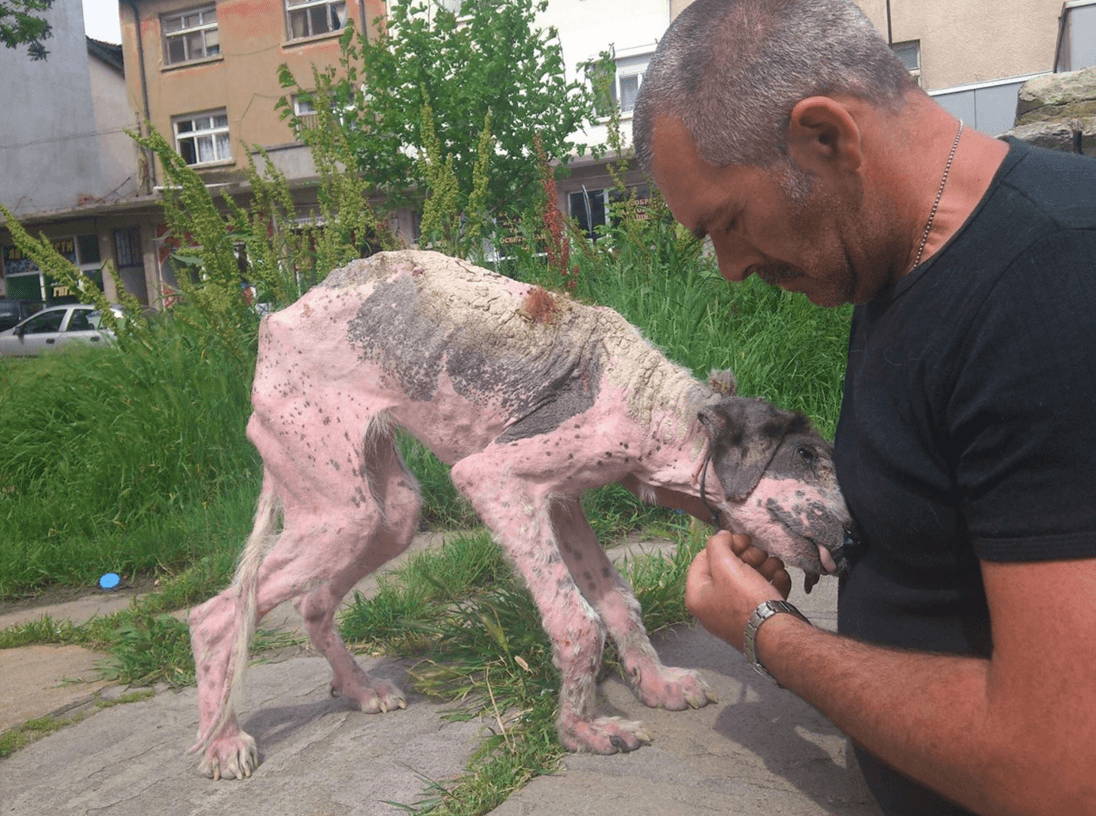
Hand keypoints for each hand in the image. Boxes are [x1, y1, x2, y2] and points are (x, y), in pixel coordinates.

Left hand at [685, 531, 791, 650]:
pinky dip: (772, 583)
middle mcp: (713, 607)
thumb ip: (718, 545)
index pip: (702, 559)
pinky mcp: (755, 619)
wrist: (778, 635)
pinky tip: (781, 577)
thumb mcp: (726, 566)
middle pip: (727, 569)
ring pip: (747, 580)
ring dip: (763, 566)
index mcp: (698, 596)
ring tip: (775, 563)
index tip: (741, 538)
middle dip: (747, 556)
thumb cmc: (747, 602)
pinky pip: (761, 594)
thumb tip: (720, 536)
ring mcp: (734, 614)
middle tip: (760, 551)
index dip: (722, 544)